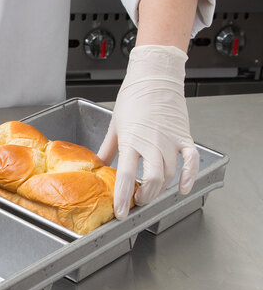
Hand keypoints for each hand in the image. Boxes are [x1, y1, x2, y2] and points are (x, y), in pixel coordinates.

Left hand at [97, 45, 199, 218]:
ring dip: (160, 188)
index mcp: (131, 141)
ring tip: (150, 191)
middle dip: (144, 196)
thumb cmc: (133, 98)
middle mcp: (151, 143)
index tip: (121, 212)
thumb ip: (108, 148)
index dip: (123, 198)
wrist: (154, 76)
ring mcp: (169, 140)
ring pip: (168, 174)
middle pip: (151, 180)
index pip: (125, 176)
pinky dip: (189, 176)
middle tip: (137, 201)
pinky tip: (182, 188)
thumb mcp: (114, 125)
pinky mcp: (184, 136)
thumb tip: (98, 164)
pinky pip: (191, 160)